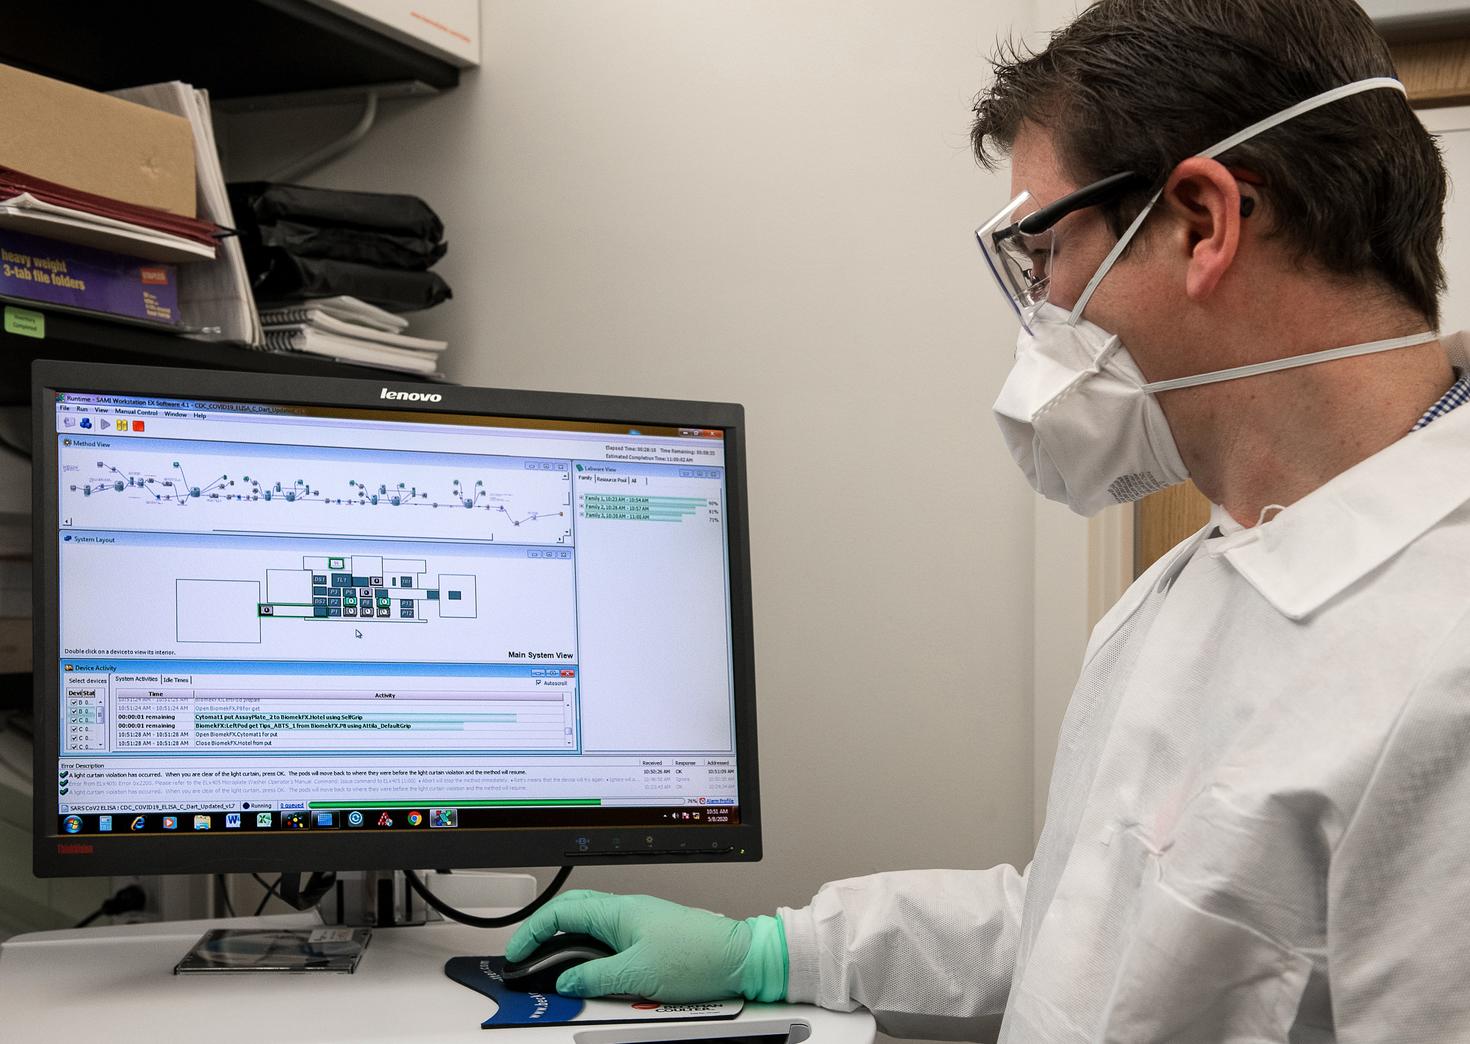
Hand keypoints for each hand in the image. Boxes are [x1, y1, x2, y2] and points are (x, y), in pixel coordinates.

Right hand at [504, 890, 785, 1001]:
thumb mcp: (638, 974)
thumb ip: (596, 978)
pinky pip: (608, 939)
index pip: (561, 912)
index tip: (516, 952)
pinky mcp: (649, 935)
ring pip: (590, 926)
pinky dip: (590, 952)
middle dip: (545, 932)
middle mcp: (626, 910)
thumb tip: (566, 982)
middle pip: (572, 913)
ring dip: (568, 943)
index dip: (532, 930)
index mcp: (618, 911)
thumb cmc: (698, 955)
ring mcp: (638, 921)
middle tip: (528, 957)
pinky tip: (590, 971)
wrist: (739, 956)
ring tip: (554, 968)